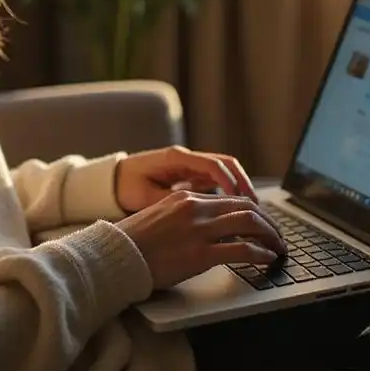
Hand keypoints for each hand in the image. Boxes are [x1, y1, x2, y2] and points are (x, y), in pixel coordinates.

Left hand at [115, 145, 257, 212]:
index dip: (230, 182)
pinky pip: (215, 180)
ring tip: (251, 211)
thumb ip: (171, 202)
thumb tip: (197, 212)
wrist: (113, 180)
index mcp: (176, 158)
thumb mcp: (146, 197)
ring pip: (224, 172)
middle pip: (225, 164)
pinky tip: (234, 211)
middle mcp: (186, 158)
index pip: (212, 165)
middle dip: (243, 184)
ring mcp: (190, 166)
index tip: (241, 200)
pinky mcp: (190, 175)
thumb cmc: (127, 186)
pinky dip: (228, 192)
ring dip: (239, 188)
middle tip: (256, 207)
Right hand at [116, 190, 284, 288]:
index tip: (261, 223)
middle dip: (267, 222)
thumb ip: (185, 216)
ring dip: (270, 236)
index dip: (252, 211)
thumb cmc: (133, 243)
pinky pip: (242, 250)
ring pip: (250, 223)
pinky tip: (267, 259)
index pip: (230, 198)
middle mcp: (195, 208)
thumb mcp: (160, 217)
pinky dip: (261, 253)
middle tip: (277, 235)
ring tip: (278, 247)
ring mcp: (199, 230)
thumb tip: (208, 226)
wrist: (116, 257)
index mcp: (186, 198)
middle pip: (246, 207)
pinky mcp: (201, 254)